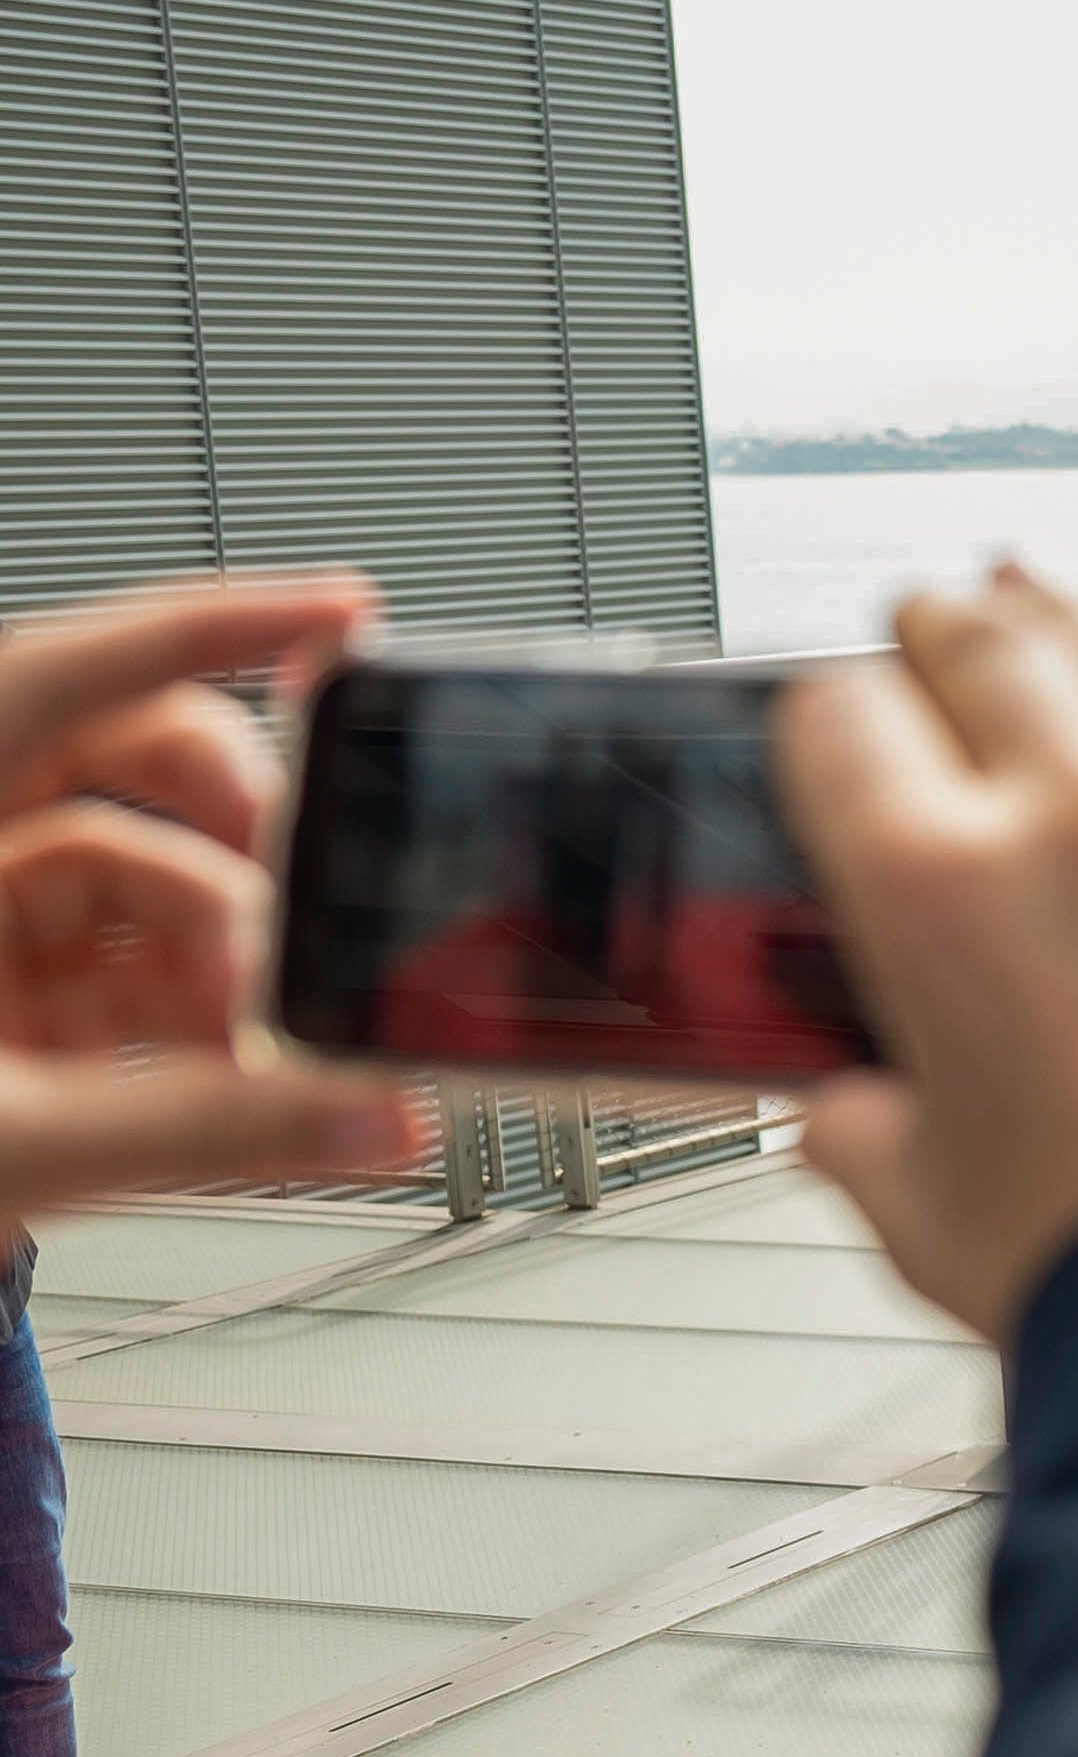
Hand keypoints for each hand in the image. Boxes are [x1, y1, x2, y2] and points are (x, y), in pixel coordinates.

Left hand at [0, 581, 424, 1219]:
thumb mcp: (14, 1137)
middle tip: (310, 884)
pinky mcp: (8, 1006)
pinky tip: (238, 1070)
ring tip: (266, 1018)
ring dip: (228, 941)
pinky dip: (203, 1013)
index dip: (211, 628)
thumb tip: (363, 1117)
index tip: (342, 618)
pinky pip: (133, 968)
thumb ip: (196, 1130)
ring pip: (142, 868)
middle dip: (240, 818)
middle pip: (120, 754)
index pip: (61, 678)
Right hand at [776, 568, 1077, 1343]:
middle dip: (948, 629)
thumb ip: (863, 1125)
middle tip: (936, 622)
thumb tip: (852, 1112)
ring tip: (1048, 623)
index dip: (832, 722)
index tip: (843, 737)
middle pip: (994, 644)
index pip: (843, 714)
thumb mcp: (917, 1205)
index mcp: (942, 881)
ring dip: (1077, 644)